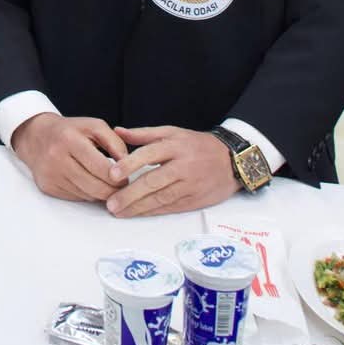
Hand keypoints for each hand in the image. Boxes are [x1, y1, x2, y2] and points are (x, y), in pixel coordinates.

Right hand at [10, 113, 127, 202]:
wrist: (36, 136)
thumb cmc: (70, 130)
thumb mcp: (94, 126)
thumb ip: (115, 142)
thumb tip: (128, 165)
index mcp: (69, 139)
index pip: (101, 167)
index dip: (118, 177)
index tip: (127, 178)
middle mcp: (56, 158)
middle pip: (94, 186)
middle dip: (113, 190)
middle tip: (122, 187)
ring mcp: (50, 175)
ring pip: (86, 195)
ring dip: (101, 194)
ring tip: (108, 185)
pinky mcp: (47, 187)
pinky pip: (76, 198)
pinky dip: (87, 194)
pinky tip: (91, 184)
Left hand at [105, 126, 237, 216]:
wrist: (232, 160)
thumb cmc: (197, 145)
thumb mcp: (173, 132)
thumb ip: (144, 134)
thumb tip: (117, 131)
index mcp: (175, 145)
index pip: (149, 154)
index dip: (130, 164)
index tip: (112, 174)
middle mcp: (183, 165)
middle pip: (153, 181)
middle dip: (130, 194)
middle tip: (111, 203)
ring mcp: (190, 185)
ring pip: (161, 198)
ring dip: (138, 207)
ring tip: (119, 212)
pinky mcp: (195, 200)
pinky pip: (170, 207)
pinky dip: (153, 212)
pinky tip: (138, 214)